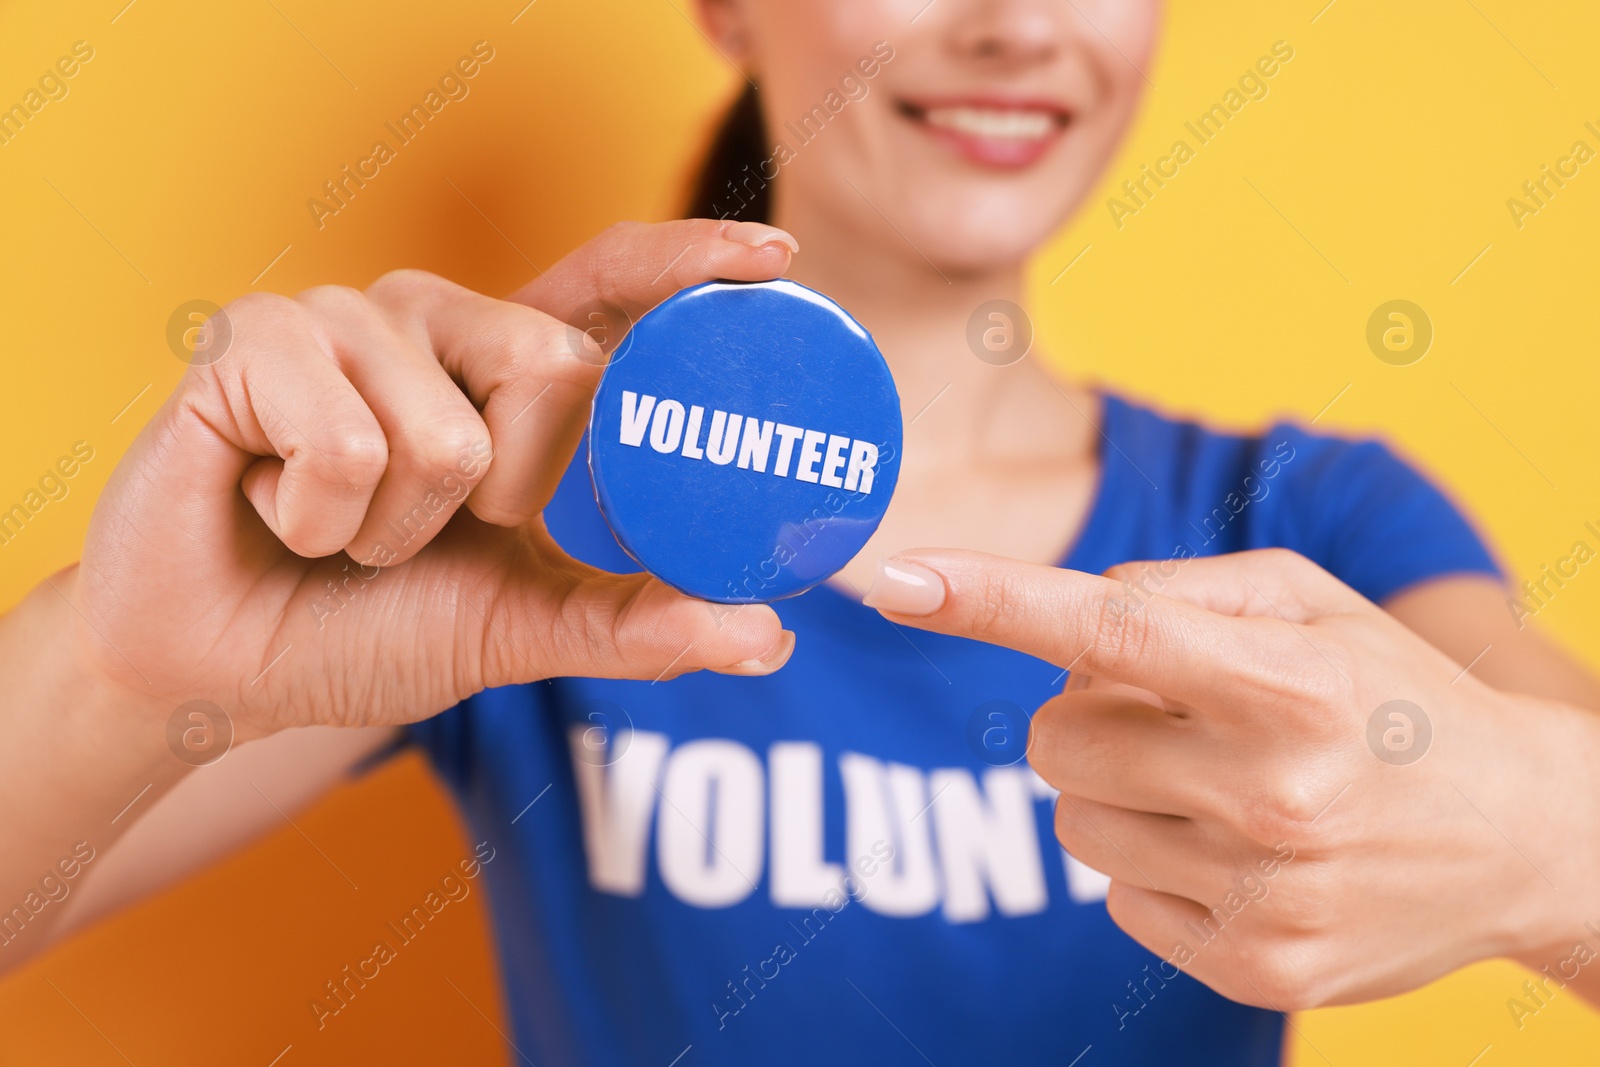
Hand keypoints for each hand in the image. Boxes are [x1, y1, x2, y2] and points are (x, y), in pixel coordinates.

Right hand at [70, 219, 802, 738]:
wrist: (221, 668)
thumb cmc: (371, 627)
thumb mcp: (525, 627)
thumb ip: (642, 627)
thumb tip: (768, 639)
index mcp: (510, 364)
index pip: (613, 278)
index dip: (691, 260)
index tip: (777, 261)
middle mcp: (438, 317)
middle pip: (552, 366)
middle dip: (502, 501)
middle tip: (432, 529)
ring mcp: (345, 316)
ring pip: (443, 433)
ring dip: (397, 535)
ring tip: (343, 528)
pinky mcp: (253, 336)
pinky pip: (342, 443)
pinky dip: (316, 519)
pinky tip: (273, 505)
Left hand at [863, 547, 1599, 1007]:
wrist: (1525, 835)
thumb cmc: (1392, 695)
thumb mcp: (1308, 600)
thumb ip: (1174, 586)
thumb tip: (1059, 620)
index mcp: (1288, 681)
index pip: (1105, 628)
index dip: (989, 599)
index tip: (897, 580)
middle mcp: (1274, 792)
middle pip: (1056, 737)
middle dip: (1086, 713)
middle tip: (1171, 710)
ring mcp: (1263, 893)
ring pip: (1072, 820)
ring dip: (1115, 788)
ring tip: (1212, 778)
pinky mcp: (1253, 965)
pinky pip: (1115, 894)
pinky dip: (1152, 858)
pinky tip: (1232, 844)